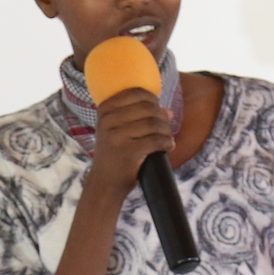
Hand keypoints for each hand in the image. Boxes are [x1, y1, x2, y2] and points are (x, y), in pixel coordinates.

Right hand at [86, 88, 174, 205]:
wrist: (105, 182)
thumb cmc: (115, 153)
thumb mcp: (116, 129)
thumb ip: (139, 116)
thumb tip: (169, 112)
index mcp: (105, 109)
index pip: (136, 92)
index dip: (153, 100)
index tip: (157, 111)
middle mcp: (108, 120)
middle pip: (148, 107)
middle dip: (162, 117)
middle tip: (165, 128)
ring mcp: (117, 136)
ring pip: (154, 123)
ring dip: (166, 131)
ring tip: (167, 138)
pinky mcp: (128, 152)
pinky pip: (157, 140)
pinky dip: (167, 143)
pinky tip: (168, 146)